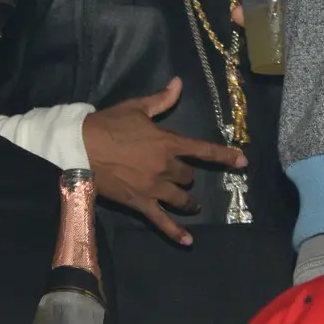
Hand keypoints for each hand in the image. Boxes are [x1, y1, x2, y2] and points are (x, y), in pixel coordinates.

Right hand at [82, 79, 246, 245]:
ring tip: (191, 205)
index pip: (203, 150)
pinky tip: (188, 242)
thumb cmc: (107, 125)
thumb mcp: (136, 107)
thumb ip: (162, 99)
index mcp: (167, 143)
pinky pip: (161, 221)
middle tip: (180, 175)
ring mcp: (154, 188)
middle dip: (186, 175)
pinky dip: (175, 232)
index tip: (243, 162)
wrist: (80, 147)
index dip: (225, 156)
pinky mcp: (139, 203)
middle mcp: (165, 167)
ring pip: (181, 199)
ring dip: (188, 201)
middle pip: (188, 177)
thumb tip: (179, 82)